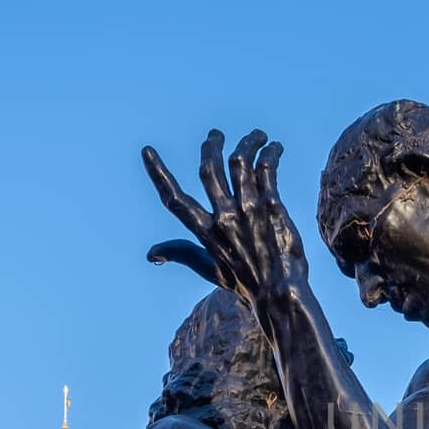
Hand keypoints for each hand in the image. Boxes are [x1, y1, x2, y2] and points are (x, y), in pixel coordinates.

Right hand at [141, 129, 307, 306]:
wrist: (280, 294)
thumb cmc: (247, 285)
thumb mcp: (211, 271)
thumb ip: (183, 254)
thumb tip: (151, 254)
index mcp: (205, 232)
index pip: (175, 199)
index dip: (158, 174)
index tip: (148, 151)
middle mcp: (224, 217)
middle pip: (210, 169)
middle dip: (211, 146)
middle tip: (216, 134)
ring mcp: (249, 210)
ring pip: (240, 163)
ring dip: (247, 143)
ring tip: (256, 134)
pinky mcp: (272, 207)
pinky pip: (267, 170)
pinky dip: (269, 154)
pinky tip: (275, 147)